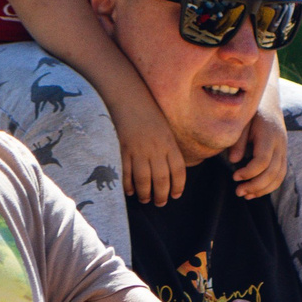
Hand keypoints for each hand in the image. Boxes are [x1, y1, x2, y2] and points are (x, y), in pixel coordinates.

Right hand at [108, 76, 188, 205]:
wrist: (128, 99)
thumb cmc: (148, 114)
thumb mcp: (165, 129)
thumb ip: (169, 148)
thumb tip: (172, 170)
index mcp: (169, 143)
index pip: (178, 170)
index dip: (178, 186)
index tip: (176, 195)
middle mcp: (156, 148)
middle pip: (161, 179)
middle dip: (161, 195)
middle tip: (160, 203)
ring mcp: (138, 150)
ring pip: (144, 179)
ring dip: (145, 193)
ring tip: (145, 200)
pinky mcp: (123, 150)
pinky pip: (126, 173)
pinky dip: (128, 185)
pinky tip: (130, 191)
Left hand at [231, 107, 289, 199]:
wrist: (269, 104)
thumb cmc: (251, 114)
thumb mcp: (242, 123)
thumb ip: (238, 140)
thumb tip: (233, 160)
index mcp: (269, 135)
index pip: (263, 160)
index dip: (249, 172)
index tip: (234, 176)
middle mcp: (280, 144)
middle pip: (273, 172)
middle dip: (255, 185)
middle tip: (238, 191)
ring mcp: (284, 151)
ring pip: (279, 176)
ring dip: (262, 189)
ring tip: (245, 194)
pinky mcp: (283, 156)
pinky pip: (280, 175)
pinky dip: (269, 186)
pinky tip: (254, 192)